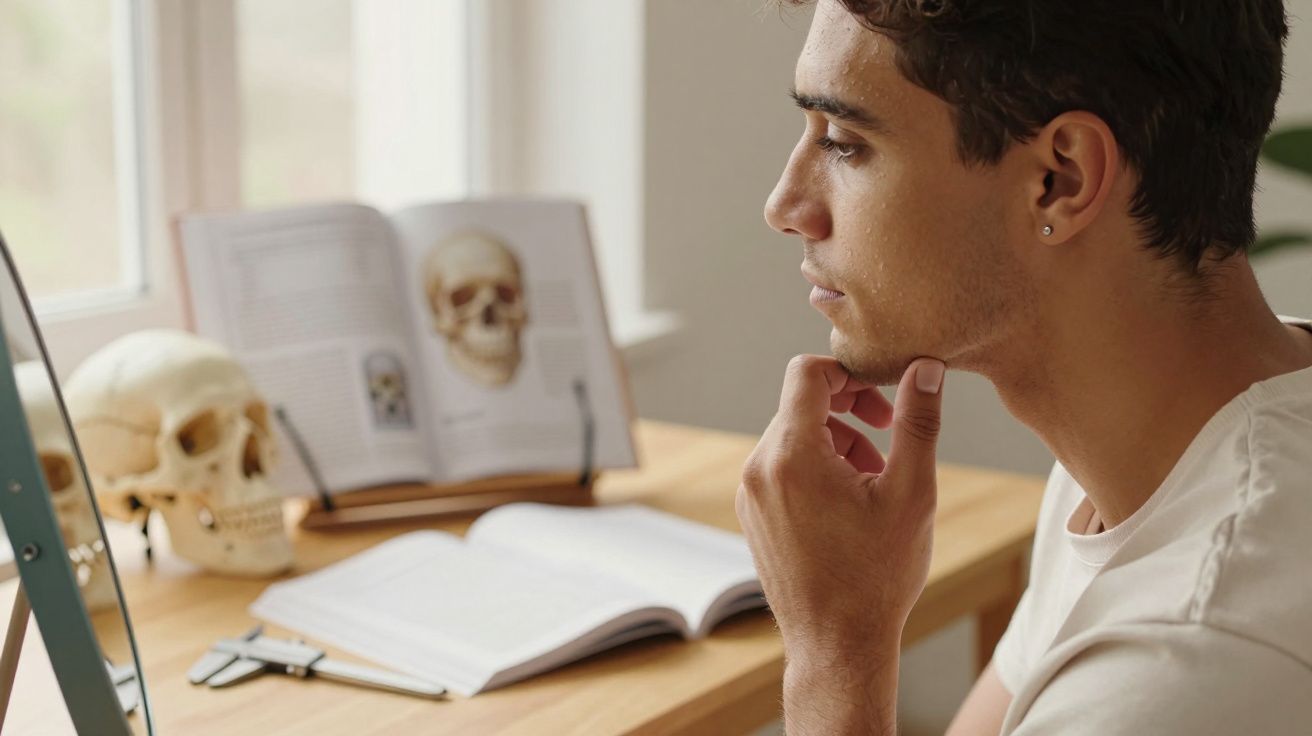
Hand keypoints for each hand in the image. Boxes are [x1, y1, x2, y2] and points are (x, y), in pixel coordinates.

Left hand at [736, 354, 945, 669]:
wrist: (838, 644)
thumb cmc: (877, 574)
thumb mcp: (911, 491)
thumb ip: (916, 420)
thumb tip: (926, 366)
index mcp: (791, 455)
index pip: (806, 373)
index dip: (848, 372)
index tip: (882, 399)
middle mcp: (759, 469)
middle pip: (800, 405)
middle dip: (848, 411)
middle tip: (888, 436)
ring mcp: (750, 494)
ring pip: (792, 437)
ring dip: (836, 441)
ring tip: (875, 477)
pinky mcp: (753, 515)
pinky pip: (781, 468)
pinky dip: (815, 468)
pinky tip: (851, 502)